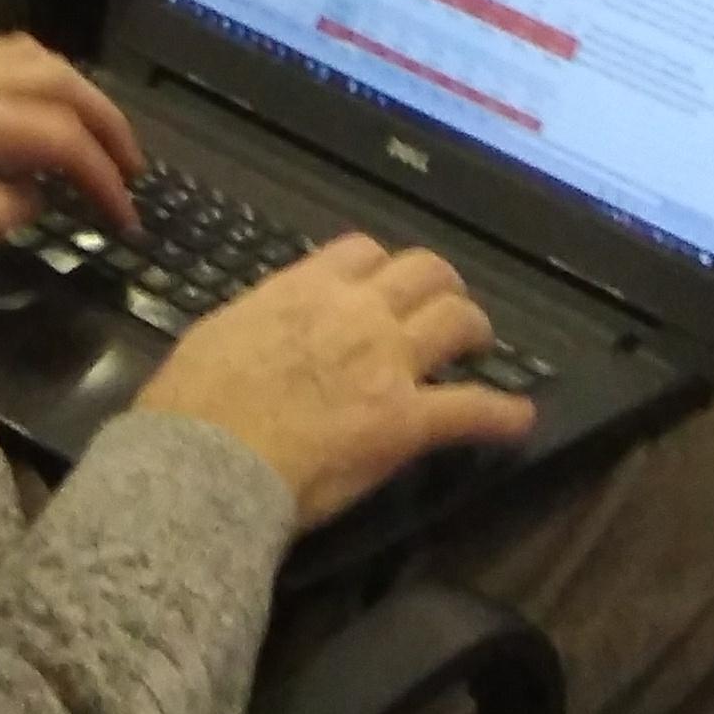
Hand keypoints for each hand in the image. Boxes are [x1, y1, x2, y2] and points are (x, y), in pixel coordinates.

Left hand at [0, 35, 143, 260]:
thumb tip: (36, 197)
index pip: (59, 138)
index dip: (102, 177)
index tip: (125, 220)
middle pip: (61, 80)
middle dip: (108, 123)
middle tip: (134, 171)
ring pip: (37, 54)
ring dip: (81, 90)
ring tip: (100, 136)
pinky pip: (7, 50)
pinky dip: (46, 72)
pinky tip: (46, 103)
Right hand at [137, 234, 534, 528]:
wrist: (204, 462)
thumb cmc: (193, 406)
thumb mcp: (221, 332)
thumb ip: (260, 320)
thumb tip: (268, 325)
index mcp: (306, 288)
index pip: (364, 252)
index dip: (382, 268)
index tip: (384, 287)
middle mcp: (357, 312)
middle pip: (423, 273)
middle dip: (441, 286)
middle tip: (445, 309)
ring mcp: (387, 363)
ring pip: (455, 320)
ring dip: (474, 329)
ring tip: (478, 345)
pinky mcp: (405, 422)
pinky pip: (470, 409)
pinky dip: (502, 414)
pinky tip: (520, 419)